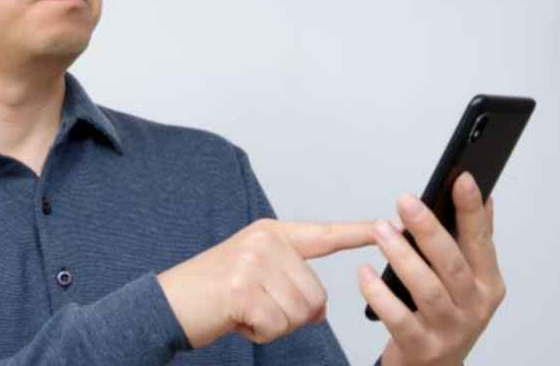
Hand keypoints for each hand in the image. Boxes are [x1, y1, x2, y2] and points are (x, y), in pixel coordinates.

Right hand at [158, 217, 376, 347]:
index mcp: (272, 233)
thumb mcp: (256, 276)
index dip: (360, 233)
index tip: (392, 227)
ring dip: (274, 324)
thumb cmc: (213, 292)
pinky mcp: (243, 288)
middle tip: (254, 305)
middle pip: (316, 294)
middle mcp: (266, 241)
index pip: (325, 234)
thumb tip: (322, 309)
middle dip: (291, 313)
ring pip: (300, 313)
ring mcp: (254, 261)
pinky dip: (259, 333)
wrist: (167, 303)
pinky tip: (236, 318)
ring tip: (244, 309)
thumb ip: (293, 282)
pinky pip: (277, 326)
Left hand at [358, 172, 505, 365]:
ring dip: (402, 257)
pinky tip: (364, 273)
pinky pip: (399, 319)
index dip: (472, 209)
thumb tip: (486, 198)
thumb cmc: (447, 313)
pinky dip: (380, 294)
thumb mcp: (468, 279)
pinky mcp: (422, 348)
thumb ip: (475, 240)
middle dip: (429, 229)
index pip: (481, 240)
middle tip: (406, 200)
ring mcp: (450, 330)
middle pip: (452, 264)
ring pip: (427, 289)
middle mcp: (474, 307)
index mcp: (488, 283)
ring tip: (382, 231)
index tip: (461, 178)